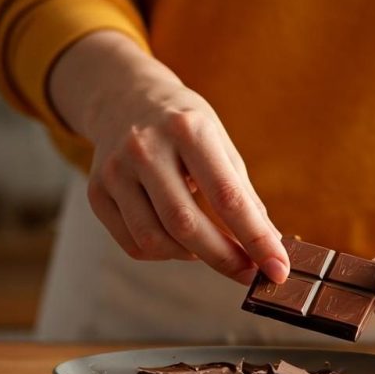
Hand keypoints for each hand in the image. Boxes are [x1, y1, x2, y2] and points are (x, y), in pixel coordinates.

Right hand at [49, 31, 289, 284]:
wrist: (125, 99)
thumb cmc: (184, 127)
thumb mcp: (220, 144)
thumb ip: (243, 195)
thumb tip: (270, 246)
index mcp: (187, 129)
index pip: (227, 196)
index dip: (256, 238)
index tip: (278, 268)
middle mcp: (145, 147)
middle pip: (185, 224)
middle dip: (223, 258)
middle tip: (248, 274)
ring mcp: (115, 170)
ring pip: (155, 240)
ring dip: (191, 256)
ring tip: (209, 246)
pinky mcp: (96, 192)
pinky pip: (133, 244)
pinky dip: (163, 252)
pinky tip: (177, 238)